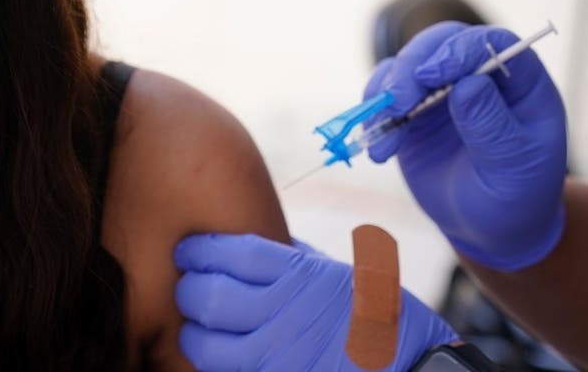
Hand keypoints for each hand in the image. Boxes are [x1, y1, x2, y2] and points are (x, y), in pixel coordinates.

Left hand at [173, 233, 455, 370]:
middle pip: (208, 296)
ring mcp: (280, 357)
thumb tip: (247, 244)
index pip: (229, 253)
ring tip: (197, 327)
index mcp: (299, 275)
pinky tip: (219, 355)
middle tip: (189, 286)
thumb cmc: (377, 316)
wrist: (416, 367)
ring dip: (193, 334)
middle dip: (189, 289)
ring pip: (205, 345)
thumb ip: (290, 258)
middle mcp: (284, 314)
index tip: (188, 250)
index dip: (198, 250)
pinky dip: (216, 365)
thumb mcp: (336, 272)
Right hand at [365, 22, 567, 270]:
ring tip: (387, 136)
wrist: (485, 227)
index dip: (458, 50)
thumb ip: (492, 126)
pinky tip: (381, 150)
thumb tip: (468, 84)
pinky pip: (383, 94)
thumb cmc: (513, 197)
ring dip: (387, 93)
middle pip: (439, 44)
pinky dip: (374, 115)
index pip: (490, 43)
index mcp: (519, 84)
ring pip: (405, 65)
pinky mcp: (411, 108)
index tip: (430, 76)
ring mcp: (441, 90)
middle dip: (411, 67)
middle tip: (397, 102)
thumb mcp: (513, 168)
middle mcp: (478, 76)